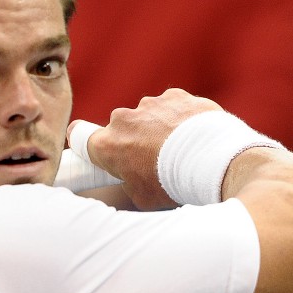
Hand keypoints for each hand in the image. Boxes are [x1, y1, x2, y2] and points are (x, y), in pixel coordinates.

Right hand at [69, 88, 221, 210]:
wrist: (214, 163)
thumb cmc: (174, 184)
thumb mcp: (142, 198)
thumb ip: (128, 182)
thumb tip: (131, 178)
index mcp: (107, 145)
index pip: (78, 135)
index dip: (84, 140)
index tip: (94, 146)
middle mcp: (123, 120)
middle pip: (120, 127)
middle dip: (132, 138)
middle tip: (152, 158)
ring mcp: (150, 104)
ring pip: (148, 115)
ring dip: (158, 127)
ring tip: (180, 148)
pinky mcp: (176, 95)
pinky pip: (172, 106)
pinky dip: (180, 116)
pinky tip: (193, 134)